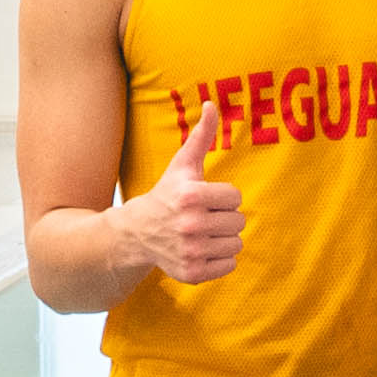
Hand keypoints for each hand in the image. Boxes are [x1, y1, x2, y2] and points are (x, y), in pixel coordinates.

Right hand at [118, 117, 244, 283]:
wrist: (138, 233)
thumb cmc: (167, 195)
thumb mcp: (182, 165)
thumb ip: (201, 136)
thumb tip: (213, 103)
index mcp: (191, 196)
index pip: (236, 198)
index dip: (223, 197)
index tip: (204, 199)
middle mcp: (190, 225)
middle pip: (238, 222)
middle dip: (223, 218)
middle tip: (202, 217)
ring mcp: (191, 252)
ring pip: (236, 244)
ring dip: (223, 238)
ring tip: (202, 233)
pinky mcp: (192, 273)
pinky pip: (229, 265)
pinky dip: (219, 259)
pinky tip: (200, 249)